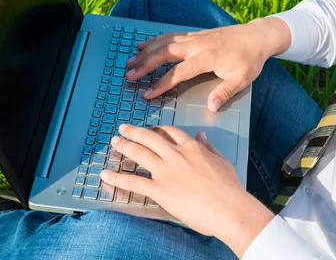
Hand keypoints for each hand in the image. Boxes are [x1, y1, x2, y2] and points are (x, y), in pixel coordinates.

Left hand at [100, 124, 274, 256]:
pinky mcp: (160, 190)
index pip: (171, 132)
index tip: (151, 129)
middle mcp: (176, 155)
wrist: (228, 208)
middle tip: (123, 128)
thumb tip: (201, 136)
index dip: (158, 129)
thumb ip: (208, 147)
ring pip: (140, 153)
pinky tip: (106, 174)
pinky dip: (117, 178)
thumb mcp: (221, 160)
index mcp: (192, 147)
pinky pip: (133, 182)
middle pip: (150, 138)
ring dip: (124, 146)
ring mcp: (166, 172)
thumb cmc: (229, 187)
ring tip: (114, 142)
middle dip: (135, 132)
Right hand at [125, 18, 290, 110]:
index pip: (179, 72)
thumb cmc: (250, 59)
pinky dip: (156, 40)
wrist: (258, 36)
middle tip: (130, 75)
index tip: (148, 94)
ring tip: (130, 60)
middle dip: (145, 64)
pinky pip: (171, 36)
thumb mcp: (242, 79)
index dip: (162, 84)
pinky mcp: (196, 34)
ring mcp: (196, 37)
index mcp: (207, 58)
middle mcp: (198, 45)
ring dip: (146, 51)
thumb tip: (211, 107)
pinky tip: (145, 44)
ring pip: (165, 42)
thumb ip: (225, 93)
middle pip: (165, 53)